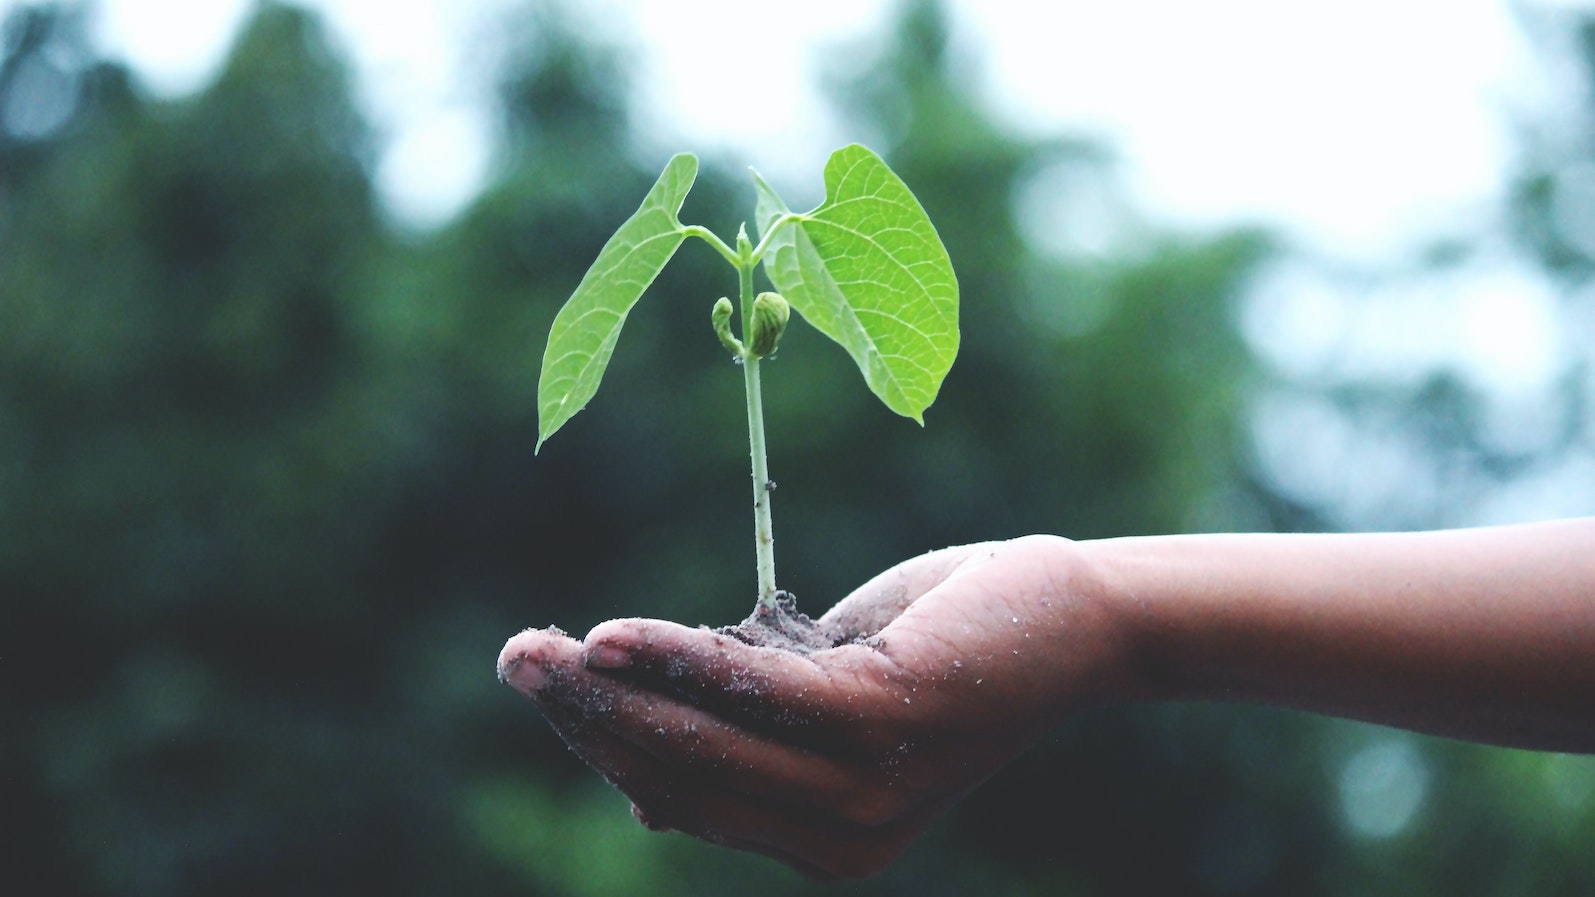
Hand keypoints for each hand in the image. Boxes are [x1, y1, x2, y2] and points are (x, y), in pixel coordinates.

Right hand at [497, 535, 1131, 877]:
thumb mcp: (831, 699)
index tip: (549, 686)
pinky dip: (677, 660)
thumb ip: (750, 737)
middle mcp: (841, 838)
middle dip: (586, 720)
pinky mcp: (884, 723)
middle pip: (680, 776)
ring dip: (610, 692)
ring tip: (538, 650)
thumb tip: (642, 791)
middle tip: (515, 660)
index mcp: (824, 841)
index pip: (685, 798)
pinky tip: (613, 637)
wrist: (1072, 619)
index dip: (606, 745)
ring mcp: (865, 789)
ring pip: (703, 741)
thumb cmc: (944, 646)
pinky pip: (753, 691)